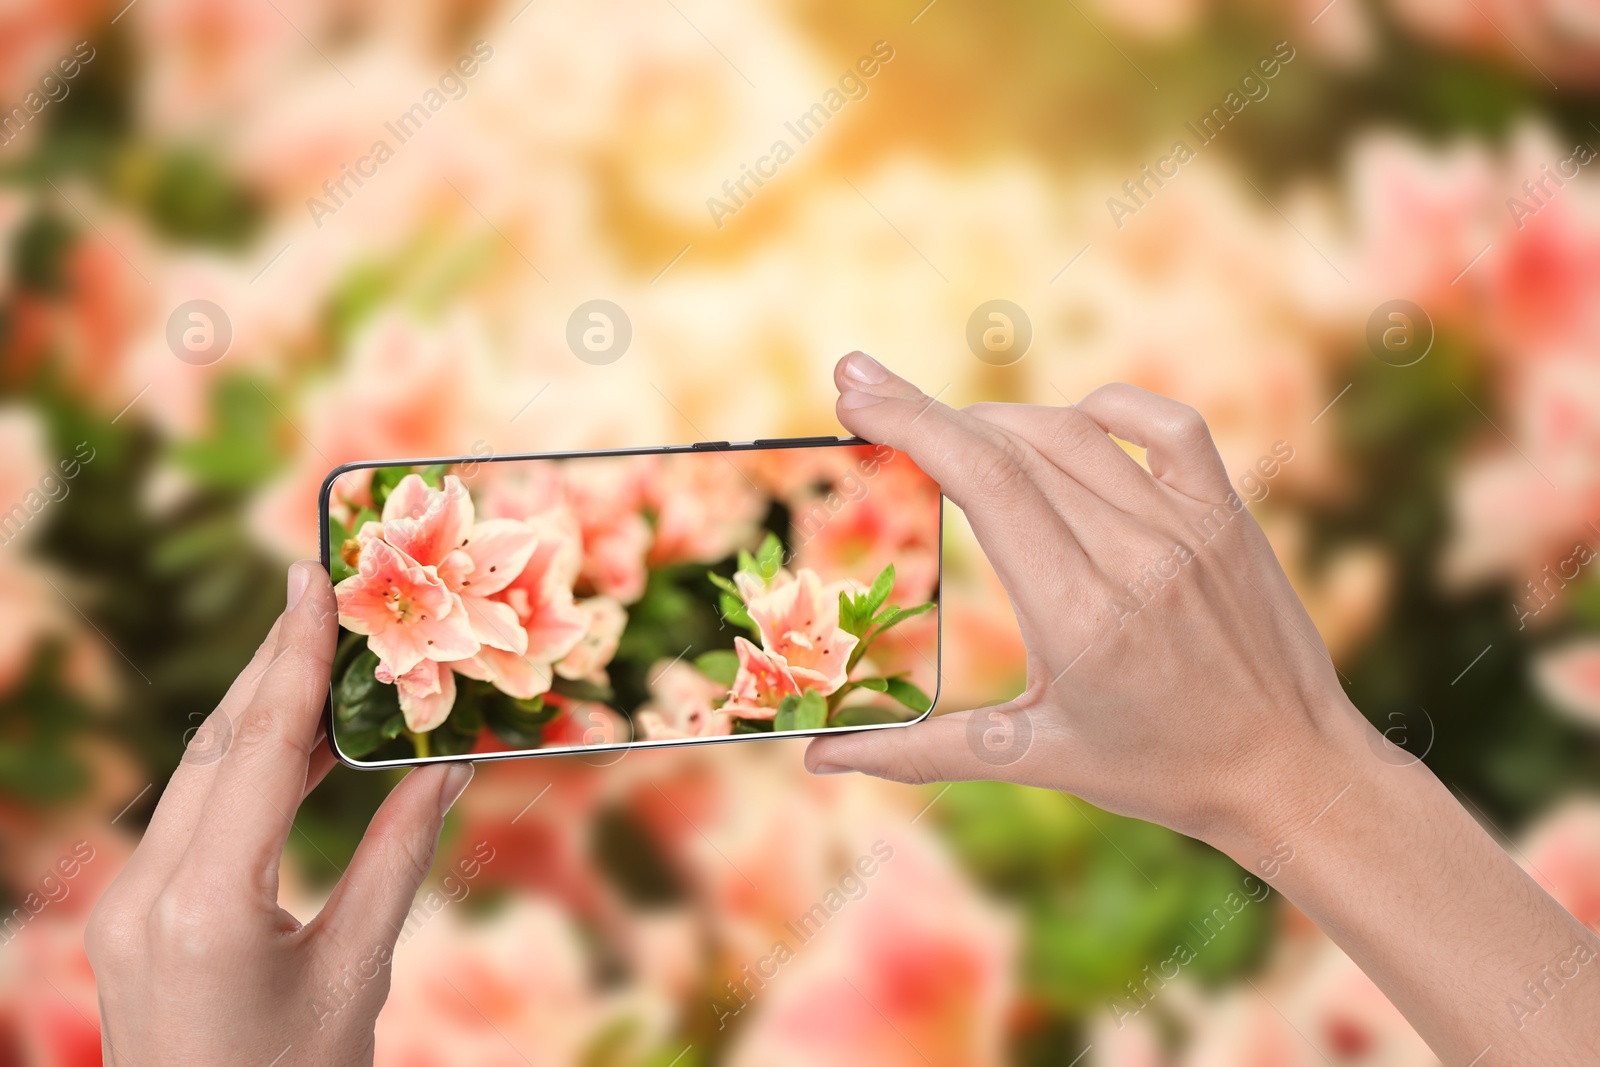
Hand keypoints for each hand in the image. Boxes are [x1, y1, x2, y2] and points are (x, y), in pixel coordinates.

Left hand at [84, 562, 473, 1066]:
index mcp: (207, 904)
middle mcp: (146, 892)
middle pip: (216, 745)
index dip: (293, 655)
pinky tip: (293, 744)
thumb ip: (399, 857)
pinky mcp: (132, 919)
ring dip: (257, 711)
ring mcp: (127, 905)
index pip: (260, 747)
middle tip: (325, 596)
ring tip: (320, 655)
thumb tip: (446, 765)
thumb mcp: (358, 973)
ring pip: (196, 773)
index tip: (314, 577)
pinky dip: (243, 766)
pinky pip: (190, 814)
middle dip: (272, 664)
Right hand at [807, 354, 1599, 1066]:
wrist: (1293, 771)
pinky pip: (1163, 425)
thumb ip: (920, 752)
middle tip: (864, 390)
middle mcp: (1134, 557)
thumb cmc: (1161, 770)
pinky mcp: (1227, 514)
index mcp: (1079, 616)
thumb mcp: (1035, 758)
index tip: (852, 389)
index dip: (910, 421)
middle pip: (1013, 444)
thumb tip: (817, 758)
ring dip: (999, 420)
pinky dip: (1106, 408)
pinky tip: (1069, 422)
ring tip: (950, 431)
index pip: (983, 480)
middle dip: (928, 410)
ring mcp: (1188, 527)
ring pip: (1074, 432)